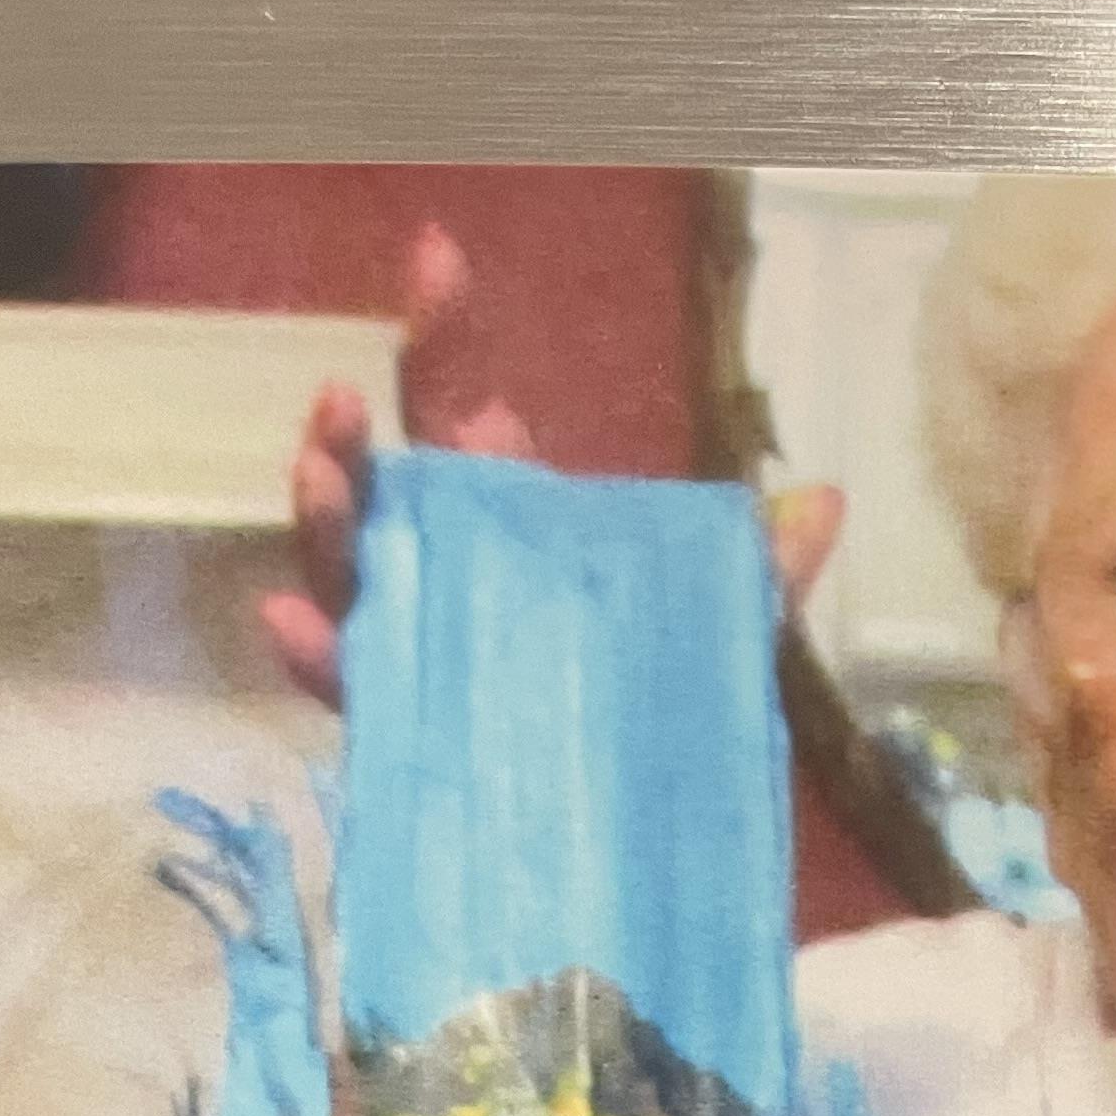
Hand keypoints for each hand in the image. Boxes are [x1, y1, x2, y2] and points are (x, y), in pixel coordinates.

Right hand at [259, 221, 846, 708]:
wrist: (652, 856)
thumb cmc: (667, 723)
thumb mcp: (723, 642)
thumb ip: (759, 576)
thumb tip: (828, 502)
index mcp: (510, 530)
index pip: (455, 417)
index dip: (439, 336)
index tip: (437, 259)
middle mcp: (451, 578)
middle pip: (383, 492)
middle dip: (352, 439)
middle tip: (342, 398)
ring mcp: (422, 654)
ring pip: (349, 576)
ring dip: (325, 520)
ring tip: (319, 476)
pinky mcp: (408, 736)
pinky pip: (349, 690)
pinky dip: (315, 654)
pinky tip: (287, 619)